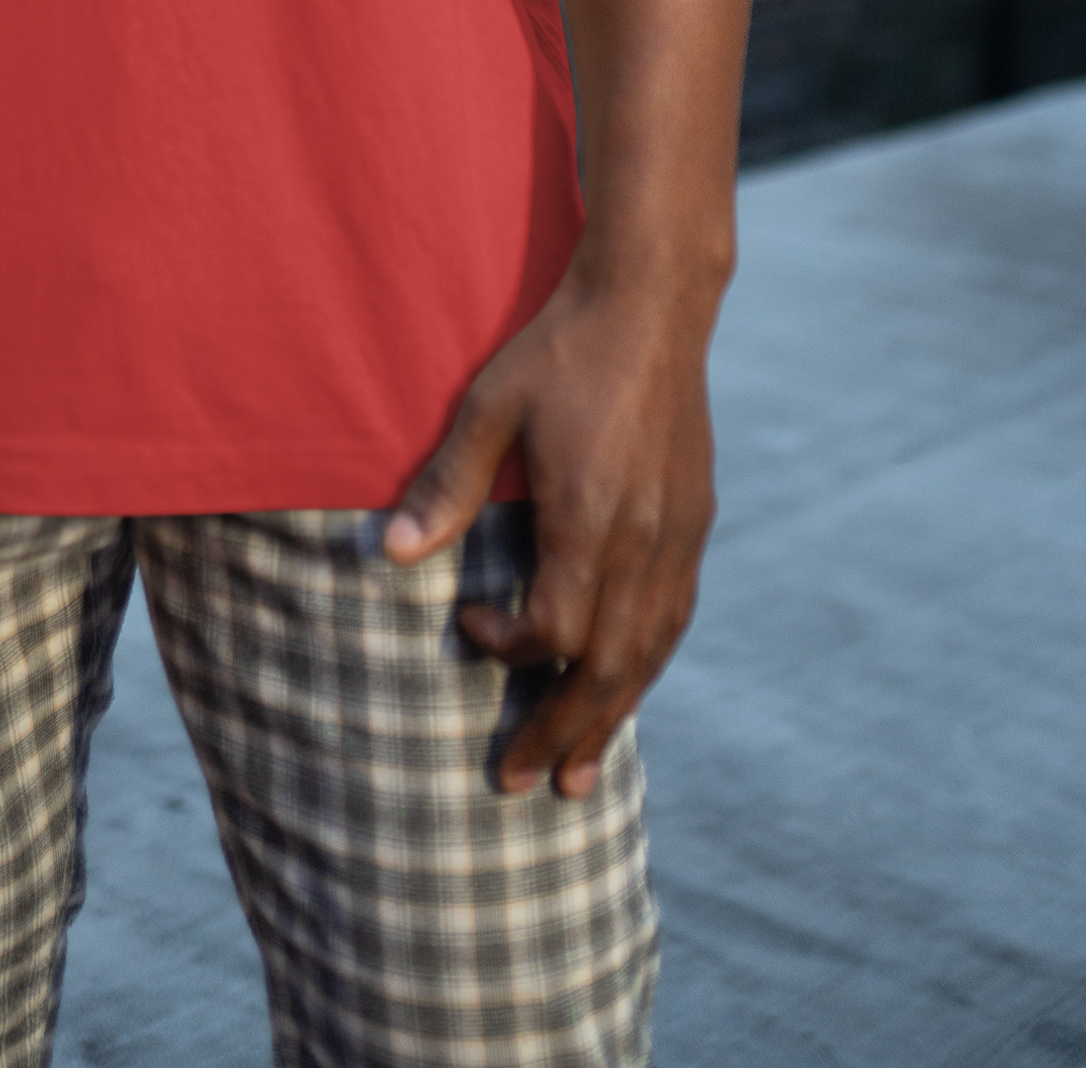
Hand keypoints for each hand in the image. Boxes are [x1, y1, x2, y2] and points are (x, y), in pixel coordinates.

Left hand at [384, 256, 720, 798]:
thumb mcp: (490, 405)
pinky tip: (626, 684)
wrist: (652, 301)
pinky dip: (647, 664)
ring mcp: (679, 534)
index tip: (467, 625)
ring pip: (650, 653)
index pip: (553, 629)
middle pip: (608, 667)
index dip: (506, 647)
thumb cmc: (561, 349)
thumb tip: (389, 554)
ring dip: (612, 717)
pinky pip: (675, 616)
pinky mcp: (696, 519)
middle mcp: (645, 540)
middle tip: (520, 783)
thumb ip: (447, 484)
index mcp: (591, 518)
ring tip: (580, 773)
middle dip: (563, 732)